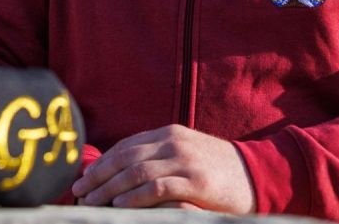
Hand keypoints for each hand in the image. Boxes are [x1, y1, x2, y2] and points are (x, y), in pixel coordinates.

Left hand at [70, 124, 255, 211]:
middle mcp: (174, 143)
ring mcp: (186, 161)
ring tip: (92, 202)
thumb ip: (159, 157)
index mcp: (169, 134)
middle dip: (99, 176)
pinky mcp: (197, 182)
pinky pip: (158, 187)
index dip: (101, 163)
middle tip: (79, 192)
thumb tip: (122, 171)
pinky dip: (135, 197)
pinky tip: (119, 205)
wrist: (259, 175)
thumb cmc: (217, 170)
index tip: (83, 178)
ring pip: (136, 171)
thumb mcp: (186, 154)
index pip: (125, 145)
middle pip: (125, 157)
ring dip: (109, 188)